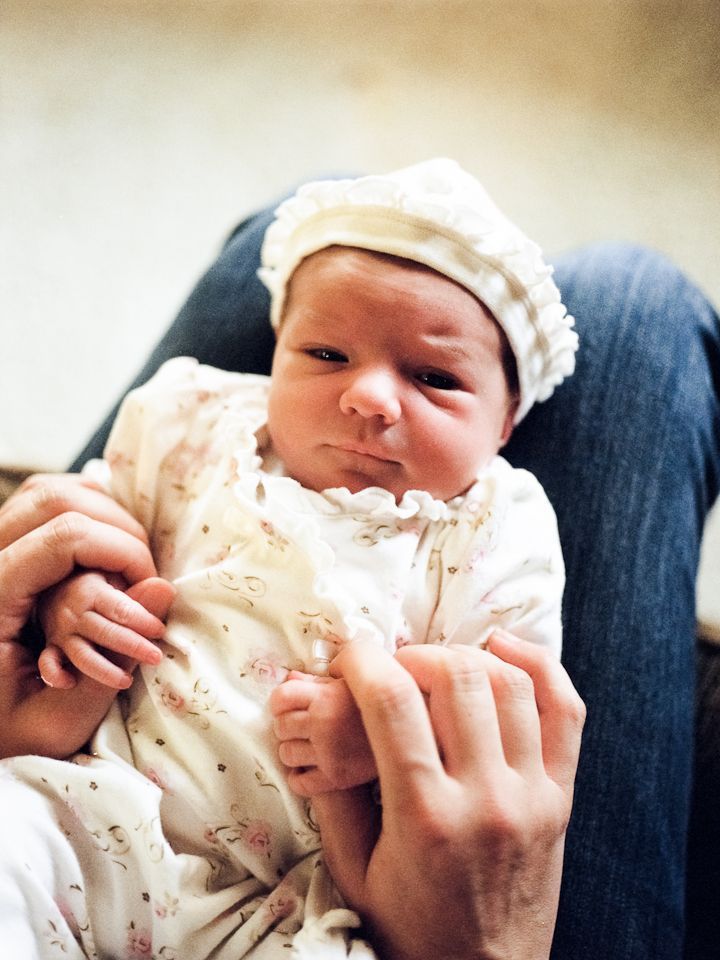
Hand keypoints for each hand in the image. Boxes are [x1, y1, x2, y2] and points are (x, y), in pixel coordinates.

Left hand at [0, 473, 163, 757]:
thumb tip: (162, 590)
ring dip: (99, 515)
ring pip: (46, 492)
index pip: (65, 536)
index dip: (122, 550)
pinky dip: (80, 516)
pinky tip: (100, 553)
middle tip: (141, 575)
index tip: (151, 586)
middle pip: (55, 499)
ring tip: (124, 562)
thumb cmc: (5, 737)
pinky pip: (38, 505)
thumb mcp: (58, 721)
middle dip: (116, 528)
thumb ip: (112, 660)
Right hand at [38, 572, 174, 689]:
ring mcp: (61, 633)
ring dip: (104, 670)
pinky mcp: (52, 648)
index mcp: (92, 591)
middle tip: (156, 657)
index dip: (142, 620)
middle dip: (132, 646)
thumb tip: (167, 589)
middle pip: (104, 633)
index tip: (159, 630)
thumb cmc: (96, 583)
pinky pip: (48, 665)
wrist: (52, 587)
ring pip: (82, 654)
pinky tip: (69, 683)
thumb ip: (141, 589)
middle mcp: (74, 613)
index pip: (120, 609)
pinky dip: (55, 674)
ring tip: (127, 681)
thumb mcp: (115, 577)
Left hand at [270, 670, 376, 794]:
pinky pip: (300, 783)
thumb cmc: (388, 700)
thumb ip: (323, 678)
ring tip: (309, 747)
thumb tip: (291, 677)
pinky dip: (300, 778)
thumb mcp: (356, 680)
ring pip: (286, 754)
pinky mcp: (336, 778)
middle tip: (303, 727)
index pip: (281, 697)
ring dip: (293, 750)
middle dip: (288, 726)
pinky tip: (310, 770)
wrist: (420, 732)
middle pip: (281, 726)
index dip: (281, 702)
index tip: (290, 706)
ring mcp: (328, 752)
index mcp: (328, 694)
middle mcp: (324, 722)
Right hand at [311, 631, 584, 959]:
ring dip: (465, 655)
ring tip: (436, 665)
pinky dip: (538, 664)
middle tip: (391, 667)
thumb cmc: (410, 927)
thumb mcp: (353, 872)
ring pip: (509, 683)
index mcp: (425, 818)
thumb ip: (335, 795)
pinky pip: (565, 710)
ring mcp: (533, 794)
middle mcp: (486, 798)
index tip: (349, 654)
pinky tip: (503, 650)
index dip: (364, 661)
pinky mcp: (562, 796)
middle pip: (456, 678)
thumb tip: (319, 719)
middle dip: (413, 653)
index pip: (393, 703)